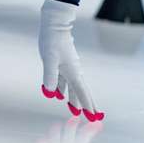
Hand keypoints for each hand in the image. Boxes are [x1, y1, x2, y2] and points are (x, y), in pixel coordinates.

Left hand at [38, 0, 103, 121]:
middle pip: (81, 91)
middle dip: (85, 104)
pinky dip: (62, 88)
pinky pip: (63, 80)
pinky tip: (58, 94)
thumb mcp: (50, 59)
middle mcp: (73, 70)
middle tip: (92, 117)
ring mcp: (67, 66)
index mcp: (73, 72)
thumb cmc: (53, 40)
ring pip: (72, 87)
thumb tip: (50, 94)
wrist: (54, 24)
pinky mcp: (60, 63)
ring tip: (74, 110)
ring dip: (74, 98)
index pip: (82, 92)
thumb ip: (50, 77)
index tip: (94, 117)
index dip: (87, 105)